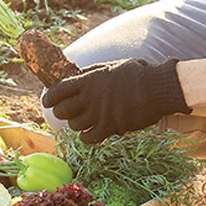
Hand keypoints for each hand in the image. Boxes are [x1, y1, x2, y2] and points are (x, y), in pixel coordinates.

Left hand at [41, 58, 190, 143]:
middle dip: (62, 112)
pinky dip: (86, 137)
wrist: (158, 88)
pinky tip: (90, 134)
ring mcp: (100, 114)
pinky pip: (88, 138)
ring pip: (74, 125)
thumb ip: (91, 73)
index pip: (58, 90)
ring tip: (84, 120)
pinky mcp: (110, 127)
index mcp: (89, 79)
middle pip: (62, 110)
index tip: (48, 101)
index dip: (50, 97)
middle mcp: (91, 97)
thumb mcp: (111, 66)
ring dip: (77, 124)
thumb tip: (75, 75)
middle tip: (67, 111)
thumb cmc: (138, 74)